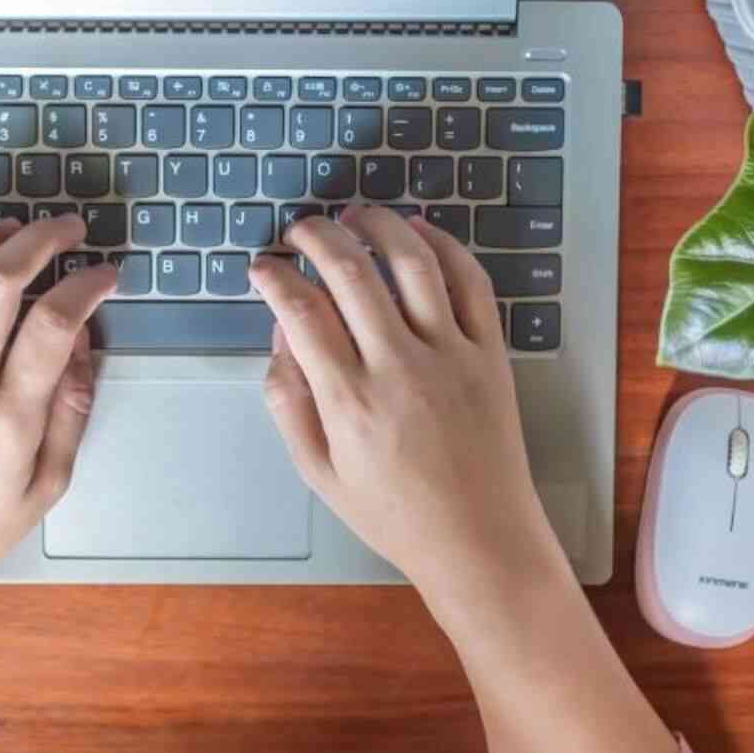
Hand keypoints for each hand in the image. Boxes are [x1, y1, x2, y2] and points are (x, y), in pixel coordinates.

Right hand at [248, 206, 568, 598]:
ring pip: (411, 262)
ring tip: (353, 214)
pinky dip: (442, 245)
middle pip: (350, 272)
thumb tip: (278, 339)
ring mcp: (451, 355)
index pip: (301, 312)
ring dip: (378, 225)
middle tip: (299, 229)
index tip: (262, 266)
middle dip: (316, 237)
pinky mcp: (490, 353)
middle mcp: (399, 368)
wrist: (480, 538)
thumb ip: (288, 405)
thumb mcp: (320, 474)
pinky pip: (469, 281)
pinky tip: (417, 231)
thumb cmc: (394, 513)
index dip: (274, 277)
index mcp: (349, 401)